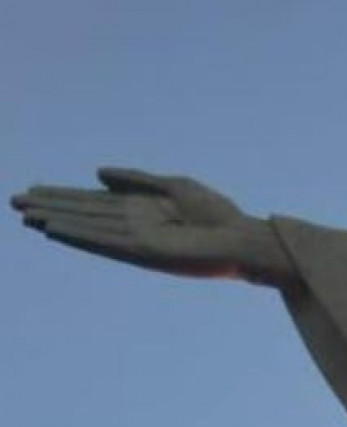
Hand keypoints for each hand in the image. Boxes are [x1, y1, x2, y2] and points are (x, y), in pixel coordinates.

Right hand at [11, 167, 292, 284]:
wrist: (243, 240)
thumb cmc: (217, 215)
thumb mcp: (173, 186)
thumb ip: (135, 180)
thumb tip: (96, 174)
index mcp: (138, 211)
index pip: (92, 203)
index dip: (63, 196)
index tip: (34, 191)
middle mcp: (133, 227)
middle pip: (83, 214)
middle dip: (50, 208)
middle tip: (14, 203)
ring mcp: (136, 241)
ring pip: (87, 228)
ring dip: (56, 222)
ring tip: (26, 216)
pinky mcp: (145, 252)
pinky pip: (105, 241)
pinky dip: (80, 234)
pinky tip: (57, 229)